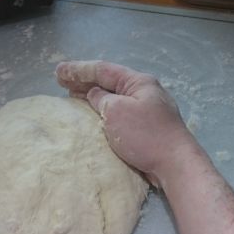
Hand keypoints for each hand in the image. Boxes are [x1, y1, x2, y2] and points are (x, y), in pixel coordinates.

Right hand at [55, 61, 197, 186]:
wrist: (175, 164)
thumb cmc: (145, 135)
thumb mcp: (117, 111)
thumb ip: (101, 99)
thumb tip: (96, 95)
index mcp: (139, 82)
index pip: (103, 69)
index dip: (78, 70)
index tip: (58, 71)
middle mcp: (144, 92)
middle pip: (109, 82)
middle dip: (84, 81)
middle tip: (61, 81)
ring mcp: (147, 110)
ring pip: (114, 98)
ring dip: (92, 96)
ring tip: (72, 95)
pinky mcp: (147, 128)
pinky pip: (120, 113)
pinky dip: (104, 111)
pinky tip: (94, 116)